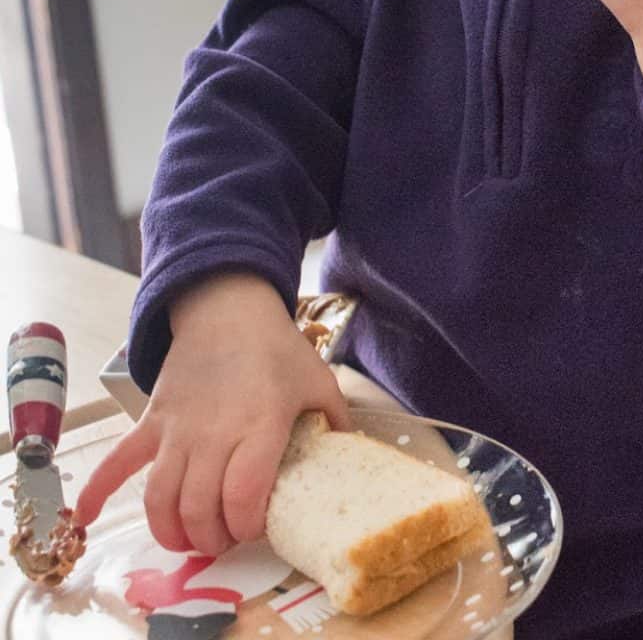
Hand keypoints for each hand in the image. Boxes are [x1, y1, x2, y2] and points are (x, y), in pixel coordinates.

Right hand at [73, 272, 351, 555]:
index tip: (257, 527)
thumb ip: (336, 423)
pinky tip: (86, 517)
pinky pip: (118, 460)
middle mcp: (214, 432)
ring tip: (189, 541)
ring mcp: (176, 427)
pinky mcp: (151, 420)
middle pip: (200, 507)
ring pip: (161, 498)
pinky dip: (99, 490)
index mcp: (260, 424)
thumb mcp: (318, 381)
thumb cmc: (277, 349)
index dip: (247, 525)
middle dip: (212, 539)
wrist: (229, 310)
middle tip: (225, 540)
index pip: (243, 497)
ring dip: (171, 531)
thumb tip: (347, 456)